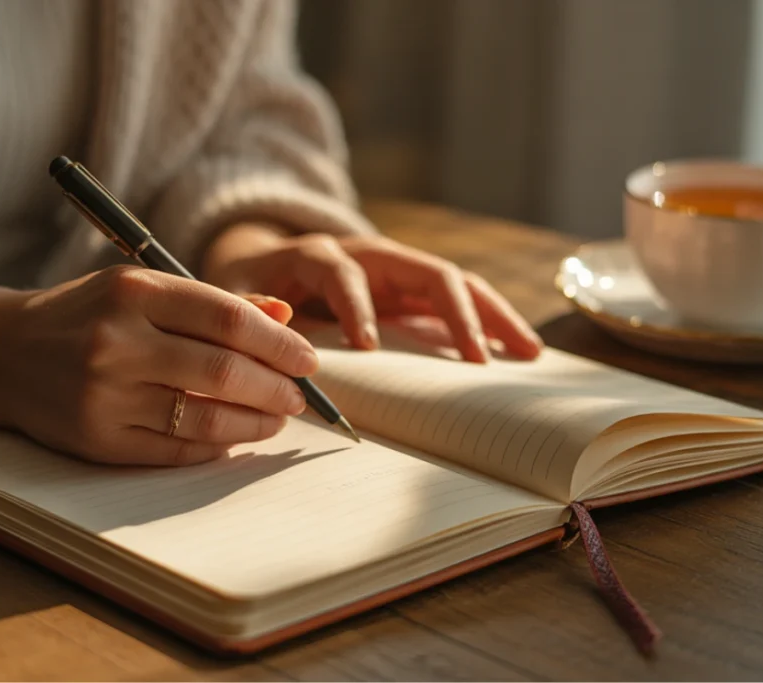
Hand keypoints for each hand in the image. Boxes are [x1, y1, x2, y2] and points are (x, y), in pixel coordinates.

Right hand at [0, 268, 317, 466]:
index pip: (230, 319)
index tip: (308, 359)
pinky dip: (217, 444)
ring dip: (256, 422)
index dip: (281, 343)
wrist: (2, 354)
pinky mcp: (97, 439)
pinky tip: (236, 436)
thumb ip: (212, 301)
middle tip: (300, 397)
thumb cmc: (88, 314)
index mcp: (134, 292)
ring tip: (277, 419)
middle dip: (277, 388)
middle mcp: (117, 342)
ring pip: (205, 416)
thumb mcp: (143, 287)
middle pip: (224, 370)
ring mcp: (105, 395)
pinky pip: (176, 448)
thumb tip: (283, 315)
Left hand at [203, 225, 543, 362]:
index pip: (341, 270)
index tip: (366, 347)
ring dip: (493, 315)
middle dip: (456, 312)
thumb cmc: (249, 286)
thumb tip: (273, 319)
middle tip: (478, 360)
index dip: (353, 305)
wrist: (266, 264)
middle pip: (425, 269)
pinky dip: (489, 323)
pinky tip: (520, 351)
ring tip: (529, 352)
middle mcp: (368, 256)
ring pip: (456, 283)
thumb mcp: (233, 293)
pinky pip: (458, 302)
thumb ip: (248, 306)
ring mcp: (396, 272)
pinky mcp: (411, 293)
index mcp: (317, 253)